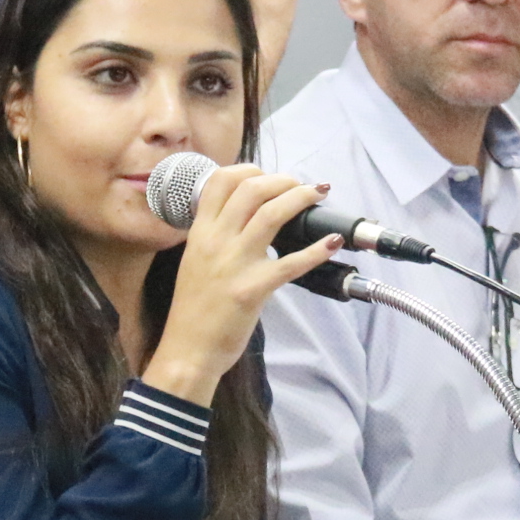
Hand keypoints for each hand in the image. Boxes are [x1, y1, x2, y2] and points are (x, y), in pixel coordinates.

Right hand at [141, 163, 336, 404]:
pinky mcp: (252, 289)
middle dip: (282, 180)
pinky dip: (317, 250)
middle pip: (251, 189)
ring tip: (318, 196)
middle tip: (301, 185)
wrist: (187, 351)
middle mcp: (215, 241)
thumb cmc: (193, 310)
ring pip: (271, 214)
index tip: (268, 175)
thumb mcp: (194, 261)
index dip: (249, 169)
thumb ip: (214, 237)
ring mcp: (234, 264)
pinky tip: (332, 243)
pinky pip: (290, 263)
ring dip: (300, 198)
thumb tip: (243, 218)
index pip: (220, 181)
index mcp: (199, 233)